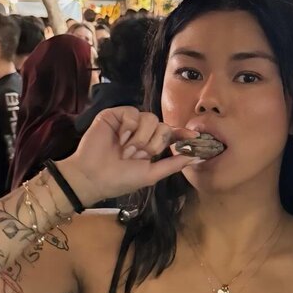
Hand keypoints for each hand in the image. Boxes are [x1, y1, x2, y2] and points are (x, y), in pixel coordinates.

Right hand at [56, 107, 204, 207]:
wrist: (93, 176)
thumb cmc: (120, 179)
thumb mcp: (151, 174)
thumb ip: (174, 164)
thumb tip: (199, 158)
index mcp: (151, 145)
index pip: (172, 134)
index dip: (184, 134)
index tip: (196, 137)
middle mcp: (142, 132)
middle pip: (163, 127)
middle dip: (152, 145)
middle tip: (136, 156)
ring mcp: (129, 122)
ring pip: (150, 119)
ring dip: (139, 139)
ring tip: (125, 150)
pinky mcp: (116, 114)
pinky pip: (133, 113)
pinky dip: (128, 128)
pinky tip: (119, 138)